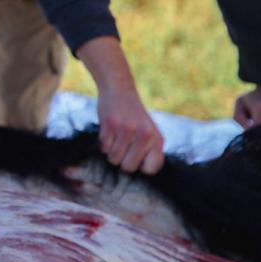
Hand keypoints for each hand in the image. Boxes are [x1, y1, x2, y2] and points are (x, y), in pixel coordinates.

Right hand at [77, 35, 163, 174]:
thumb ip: (148, 151)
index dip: (140, 166)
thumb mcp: (148, 132)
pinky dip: (103, 143)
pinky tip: (108, 132)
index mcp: (157, 140)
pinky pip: (103, 147)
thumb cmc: (133, 116)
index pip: (150, 169)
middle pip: (129, 167)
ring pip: (113, 159)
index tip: (135, 157)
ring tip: (115, 138)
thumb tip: (141, 172)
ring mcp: (127, 130)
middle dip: (122, 160)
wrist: (119, 90)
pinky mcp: (110, 124)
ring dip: (110, 152)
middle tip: (122, 147)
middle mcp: (145, 135)